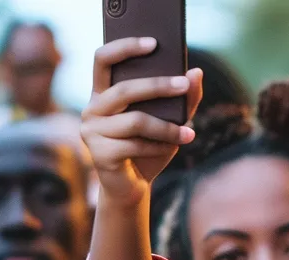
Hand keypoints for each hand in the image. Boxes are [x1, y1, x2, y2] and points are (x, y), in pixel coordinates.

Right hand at [82, 39, 204, 203]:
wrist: (133, 187)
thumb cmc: (148, 148)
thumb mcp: (169, 120)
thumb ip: (183, 98)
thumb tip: (196, 72)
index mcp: (103, 93)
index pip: (103, 59)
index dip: (125, 47)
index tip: (154, 43)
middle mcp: (92, 109)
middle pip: (123, 90)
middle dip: (157, 86)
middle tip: (184, 85)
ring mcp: (91, 132)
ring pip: (135, 121)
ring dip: (167, 128)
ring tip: (189, 133)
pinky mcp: (99, 154)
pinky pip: (135, 145)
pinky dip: (159, 145)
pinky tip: (173, 147)